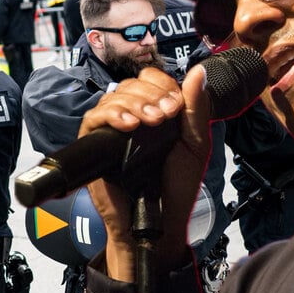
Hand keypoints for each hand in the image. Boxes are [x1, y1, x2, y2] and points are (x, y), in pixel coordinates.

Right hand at [82, 65, 211, 281]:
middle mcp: (132, 117)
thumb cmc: (175, 187)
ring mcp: (111, 129)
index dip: (162, 85)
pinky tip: (128, 125)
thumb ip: (197, 109)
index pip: (151, 79)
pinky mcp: (94, 144)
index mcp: (155, 112)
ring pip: (113, 96)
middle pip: (131, 84)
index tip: (175, 105)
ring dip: (135, 103)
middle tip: (165, 116)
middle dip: (150, 94)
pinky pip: (94, 118)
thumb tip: (200, 71)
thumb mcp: (195, 145)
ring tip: (151, 122)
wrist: (159, 221)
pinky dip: (111, 115)